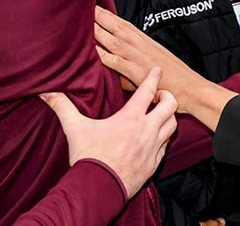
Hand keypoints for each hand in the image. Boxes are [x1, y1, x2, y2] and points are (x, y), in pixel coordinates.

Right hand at [40, 67, 176, 200]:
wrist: (98, 187)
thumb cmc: (88, 156)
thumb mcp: (75, 129)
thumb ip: (63, 108)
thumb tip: (47, 93)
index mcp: (131, 117)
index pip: (148, 90)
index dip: (154, 77)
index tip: (157, 70)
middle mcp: (147, 129)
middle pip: (170, 105)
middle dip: (167, 96)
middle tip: (159, 96)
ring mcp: (153, 146)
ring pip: (173, 125)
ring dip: (169, 117)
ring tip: (160, 115)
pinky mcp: (154, 162)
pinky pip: (166, 146)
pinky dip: (164, 138)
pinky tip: (156, 139)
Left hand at [94, 7, 209, 105]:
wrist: (191, 89)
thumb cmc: (176, 79)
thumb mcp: (157, 64)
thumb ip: (135, 64)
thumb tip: (116, 70)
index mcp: (147, 43)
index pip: (126, 25)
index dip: (111, 16)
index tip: (97, 8)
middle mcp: (143, 47)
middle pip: (119, 28)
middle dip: (102, 17)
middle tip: (85, 7)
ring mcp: (139, 58)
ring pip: (115, 41)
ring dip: (99, 31)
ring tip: (83, 23)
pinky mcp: (137, 72)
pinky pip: (116, 62)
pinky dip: (104, 55)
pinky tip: (92, 51)